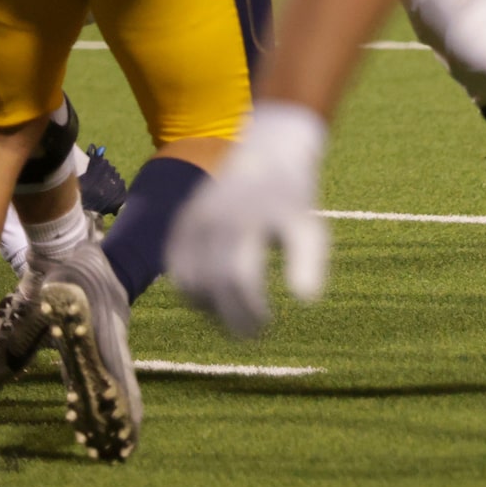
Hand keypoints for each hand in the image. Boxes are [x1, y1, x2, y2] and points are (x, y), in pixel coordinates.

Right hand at [166, 103, 329, 337]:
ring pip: (190, 282)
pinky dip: (192, 289)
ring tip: (237, 314)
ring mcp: (192, 222)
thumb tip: (307, 302)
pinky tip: (215, 298)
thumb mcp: (308, 225)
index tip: (265, 327)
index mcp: (246, 221)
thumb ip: (309, 261)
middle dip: (232, 316)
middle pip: (214, 285)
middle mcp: (214, 221)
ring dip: (210, 307)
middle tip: (252, 333)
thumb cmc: (292, 198)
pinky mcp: (181, 225)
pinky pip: (177, 269)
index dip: (249, 310)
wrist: (266, 153)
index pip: (239, 278)